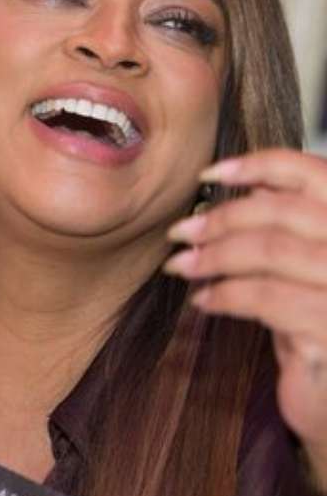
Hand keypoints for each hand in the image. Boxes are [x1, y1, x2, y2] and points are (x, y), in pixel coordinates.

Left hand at [165, 149, 326, 488]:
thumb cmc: (319, 330)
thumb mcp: (306, 270)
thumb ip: (289, 226)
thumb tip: (244, 183)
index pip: (316, 174)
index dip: (261, 165)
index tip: (212, 174)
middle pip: (284, 212)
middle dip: (222, 219)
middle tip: (182, 232)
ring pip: (271, 251)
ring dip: (214, 256)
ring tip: (184, 265)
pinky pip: (267, 298)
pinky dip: (226, 294)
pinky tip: (204, 300)